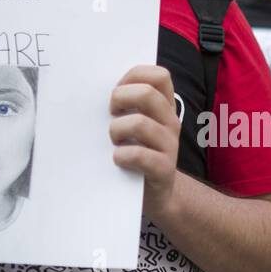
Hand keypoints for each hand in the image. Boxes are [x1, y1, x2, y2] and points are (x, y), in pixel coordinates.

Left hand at [109, 64, 179, 218]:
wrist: (156, 195)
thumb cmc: (137, 153)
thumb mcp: (137, 126)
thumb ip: (128, 105)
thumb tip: (98, 87)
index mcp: (165, 107)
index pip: (160, 75)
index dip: (135, 76)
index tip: (118, 90)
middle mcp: (171, 122)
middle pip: (147, 93)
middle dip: (120, 99)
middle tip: (111, 114)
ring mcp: (170, 146)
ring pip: (139, 123)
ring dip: (116, 131)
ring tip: (114, 141)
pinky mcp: (163, 169)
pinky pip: (139, 155)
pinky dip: (121, 156)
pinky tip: (118, 160)